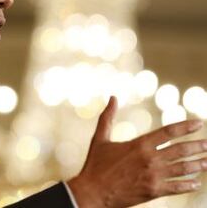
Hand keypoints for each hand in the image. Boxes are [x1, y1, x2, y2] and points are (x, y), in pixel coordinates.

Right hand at [67, 96, 206, 207]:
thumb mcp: (99, 138)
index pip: (169, 132)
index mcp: (139, 144)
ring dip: (198, 165)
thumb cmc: (95, 164)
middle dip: (198, 146)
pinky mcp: (153, 191)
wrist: (92, 192)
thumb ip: (107, 117)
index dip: (186, 126)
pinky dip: (188, 184)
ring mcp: (153, 176)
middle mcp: (150, 159)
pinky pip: (177, 187)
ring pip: (183, 168)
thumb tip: (112, 97)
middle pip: (181, 150)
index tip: (199, 123)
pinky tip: (196, 183)